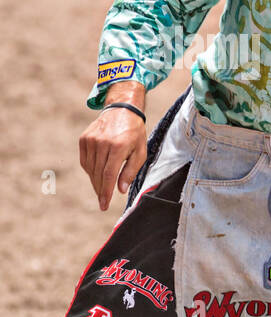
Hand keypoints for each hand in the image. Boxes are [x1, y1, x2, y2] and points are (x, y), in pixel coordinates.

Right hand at [80, 96, 147, 211]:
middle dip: (100, 190)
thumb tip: (120, 189)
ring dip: (95, 181)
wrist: (122, 111)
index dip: (105, 192)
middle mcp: (101, 143)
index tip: (103, 205)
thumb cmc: (135, 134)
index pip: (108, 175)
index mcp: (117, 147)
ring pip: (90, 169)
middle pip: (97, 174)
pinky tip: (98, 174)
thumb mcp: (140, 152)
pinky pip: (85, 161)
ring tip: (102, 188)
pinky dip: (91, 170)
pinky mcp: (84, 139)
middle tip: (102, 202)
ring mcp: (90, 140)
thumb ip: (130, 171)